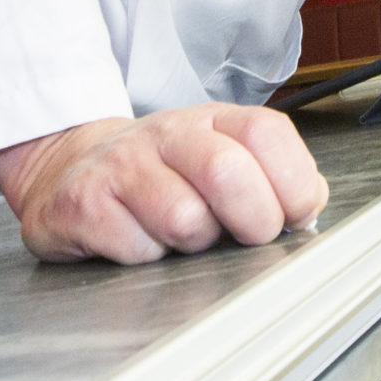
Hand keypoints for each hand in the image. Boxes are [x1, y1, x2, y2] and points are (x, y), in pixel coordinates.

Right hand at [0, 104, 328, 263]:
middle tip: (247, 236)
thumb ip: (271, 178)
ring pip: (183, 220)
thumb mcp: (220, 157)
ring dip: (195, 245)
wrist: (69, 170)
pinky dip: (150, 259)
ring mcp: (122, 165)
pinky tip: (141, 241)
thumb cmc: (161, 174)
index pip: (266, 133)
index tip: (297, 214)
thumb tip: (310, 207)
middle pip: (227, 172)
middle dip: (254, 220)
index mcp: (213, 121)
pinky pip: (138, 249)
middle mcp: (168, 134)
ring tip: (183, 235)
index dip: (294, 181)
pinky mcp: (85, 204)